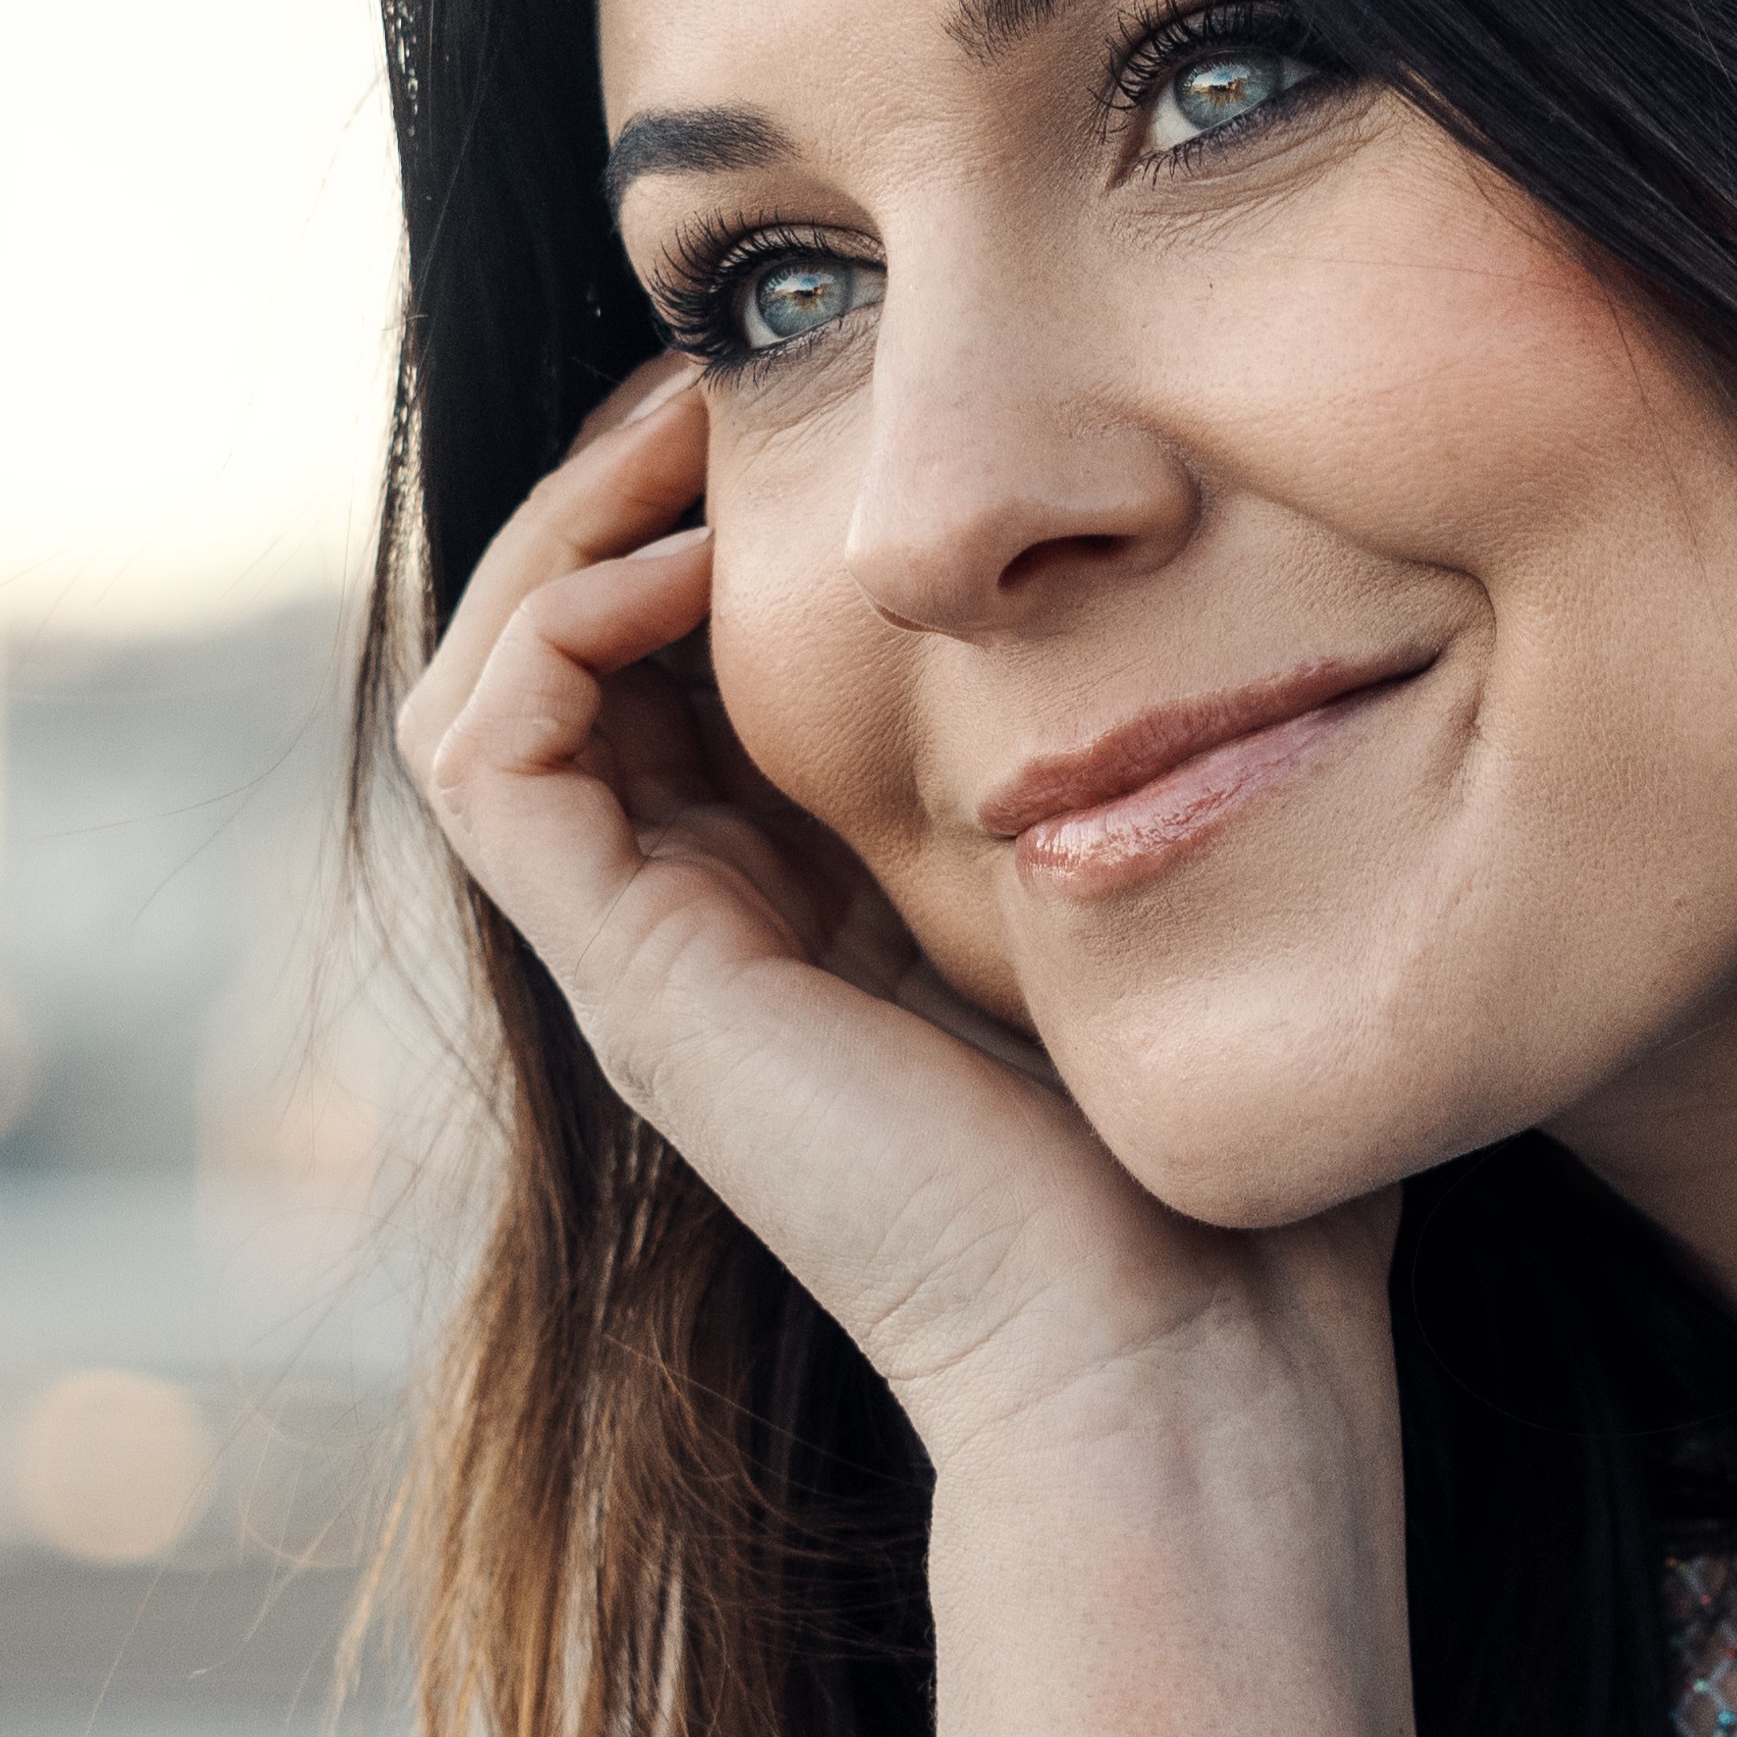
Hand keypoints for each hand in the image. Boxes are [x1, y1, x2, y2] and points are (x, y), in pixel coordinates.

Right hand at [396, 357, 1387, 1467]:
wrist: (1187, 1364)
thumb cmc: (1229, 1182)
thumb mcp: (1182, 912)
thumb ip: (1160, 788)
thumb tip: (1245, 628)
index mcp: (816, 920)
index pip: (690, 671)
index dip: (714, 516)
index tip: (820, 406)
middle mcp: (707, 939)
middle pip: (570, 657)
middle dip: (620, 486)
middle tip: (722, 371)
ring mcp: (654, 968)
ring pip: (491, 682)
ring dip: (563, 527)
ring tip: (682, 430)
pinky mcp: (635, 989)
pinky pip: (491, 751)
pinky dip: (555, 620)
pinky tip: (687, 558)